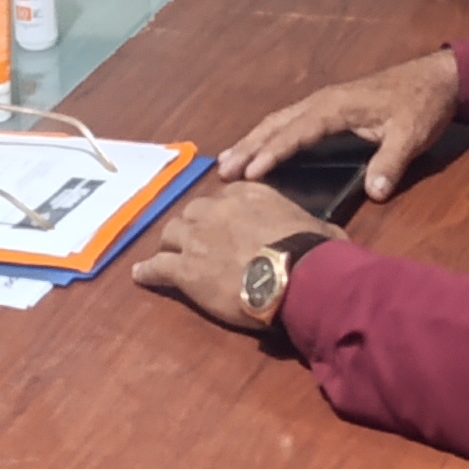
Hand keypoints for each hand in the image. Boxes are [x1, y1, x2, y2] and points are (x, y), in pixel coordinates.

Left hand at [126, 181, 330, 331]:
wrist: (296, 275)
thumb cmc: (315, 252)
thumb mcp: (318, 227)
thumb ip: (307, 224)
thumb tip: (326, 235)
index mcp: (249, 193)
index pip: (225, 195)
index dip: (221, 213)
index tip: (223, 223)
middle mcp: (217, 208)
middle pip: (193, 212)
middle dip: (193, 225)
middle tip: (196, 240)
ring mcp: (197, 237)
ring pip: (171, 233)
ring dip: (171, 243)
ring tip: (169, 255)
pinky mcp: (185, 268)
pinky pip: (157, 266)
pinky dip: (148, 271)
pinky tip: (141, 275)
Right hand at [216, 50, 456, 200]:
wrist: (436, 78)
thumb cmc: (422, 105)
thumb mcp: (412, 136)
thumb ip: (391, 163)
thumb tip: (375, 192)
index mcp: (336, 106)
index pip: (296, 132)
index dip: (272, 153)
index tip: (250, 173)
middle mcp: (322, 101)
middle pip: (277, 124)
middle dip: (248, 147)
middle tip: (222, 171)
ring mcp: (324, 102)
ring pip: (279, 120)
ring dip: (253, 140)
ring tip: (227, 162)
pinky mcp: (329, 107)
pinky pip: (290, 121)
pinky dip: (269, 135)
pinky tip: (258, 149)